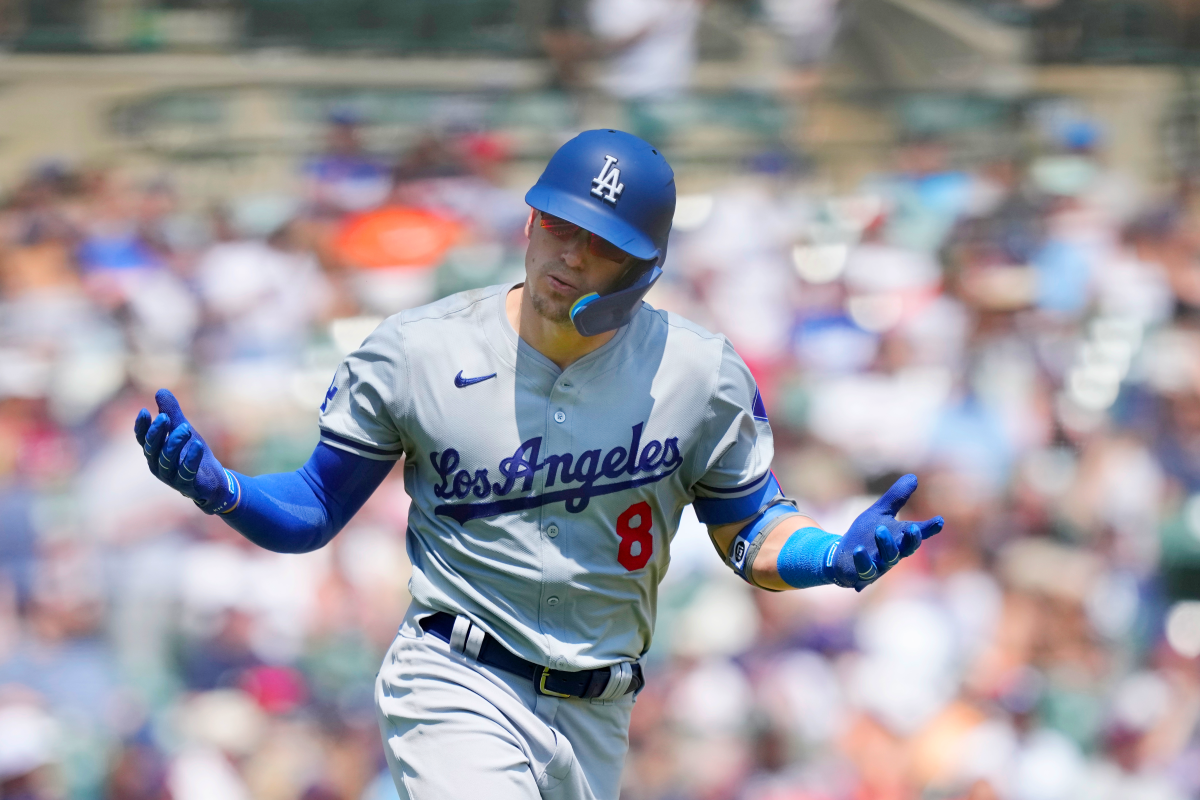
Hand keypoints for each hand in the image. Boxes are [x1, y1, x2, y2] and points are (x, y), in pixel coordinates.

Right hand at [133, 388, 239, 514]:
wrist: (213, 481)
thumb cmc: (193, 454)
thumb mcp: (183, 429)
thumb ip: (172, 412)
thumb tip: (160, 390)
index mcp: (155, 452)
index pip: (142, 439)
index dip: (141, 427)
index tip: (144, 411)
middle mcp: (158, 466)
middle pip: (152, 449)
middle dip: (157, 433)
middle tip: (165, 417)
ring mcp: (172, 478)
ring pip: (167, 460)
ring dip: (175, 443)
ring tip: (186, 428)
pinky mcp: (188, 486)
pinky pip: (187, 473)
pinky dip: (191, 459)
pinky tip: (198, 445)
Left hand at [825, 474, 941, 590]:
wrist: (843, 556)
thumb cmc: (866, 534)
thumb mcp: (880, 512)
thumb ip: (896, 497)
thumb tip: (913, 476)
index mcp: (900, 537)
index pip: (918, 533)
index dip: (929, 528)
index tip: (939, 520)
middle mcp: (894, 553)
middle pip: (907, 548)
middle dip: (911, 539)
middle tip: (913, 528)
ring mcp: (880, 565)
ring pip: (888, 558)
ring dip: (886, 544)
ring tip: (880, 529)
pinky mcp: (863, 573)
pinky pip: (865, 568)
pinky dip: (863, 559)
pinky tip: (859, 550)